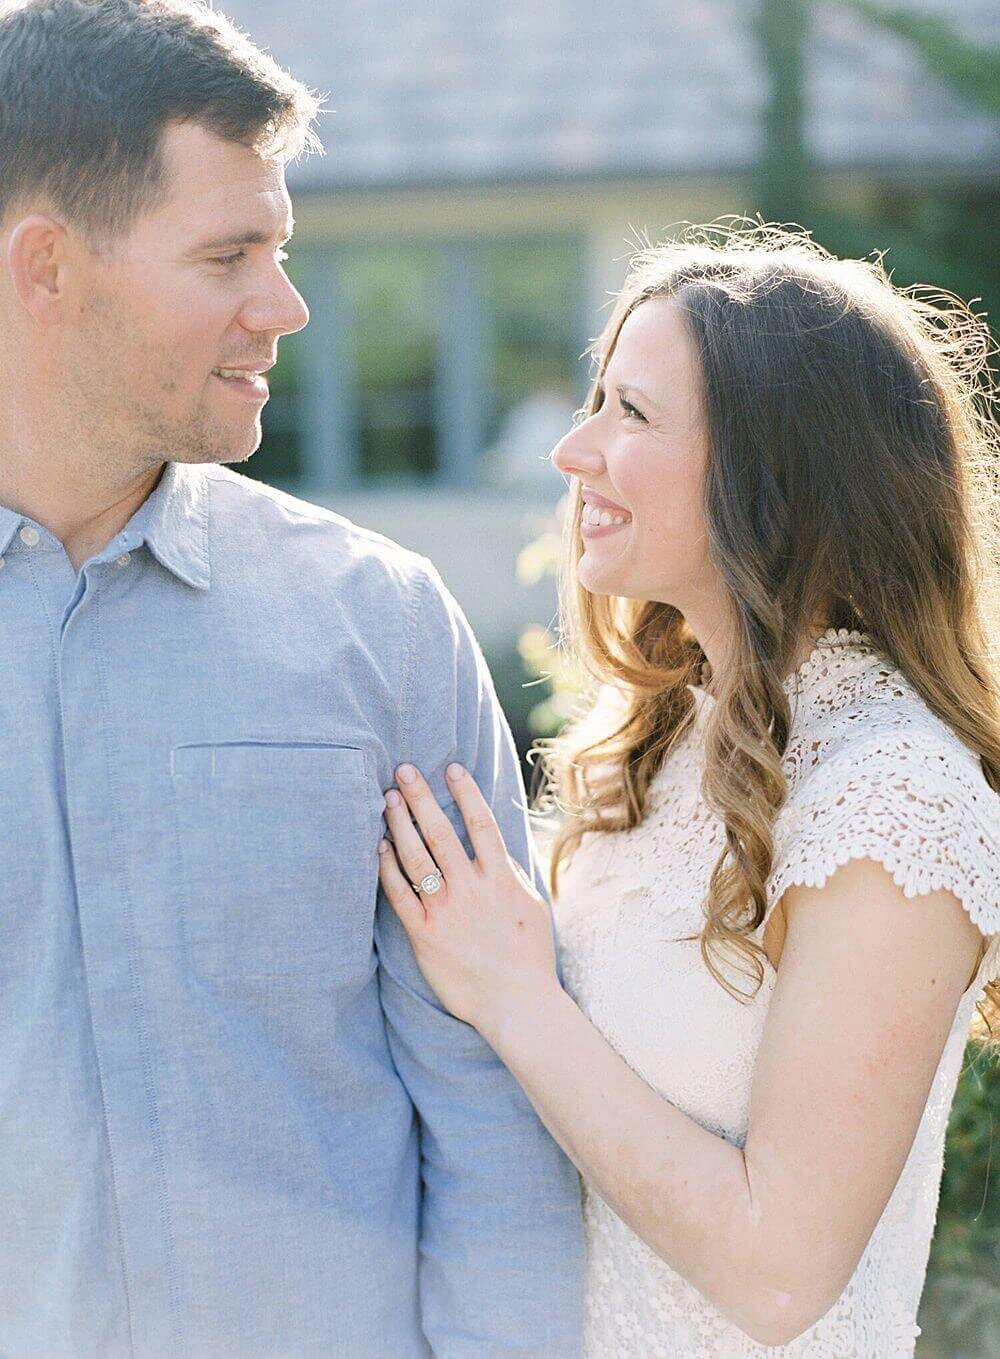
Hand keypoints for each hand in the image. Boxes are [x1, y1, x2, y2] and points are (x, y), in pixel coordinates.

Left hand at [377, 762, 560, 1038]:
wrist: (517, 1005)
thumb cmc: (529, 956)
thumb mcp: (531, 905)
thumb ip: (509, 874)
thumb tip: (494, 846)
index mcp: (501, 879)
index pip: (481, 823)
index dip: (465, 792)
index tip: (451, 767)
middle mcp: (472, 890)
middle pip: (441, 832)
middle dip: (421, 797)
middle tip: (404, 770)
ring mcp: (445, 911)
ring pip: (416, 857)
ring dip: (400, 824)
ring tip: (388, 798)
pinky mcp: (424, 935)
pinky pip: (399, 894)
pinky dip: (387, 867)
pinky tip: (379, 846)